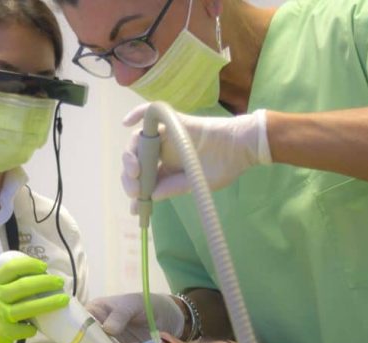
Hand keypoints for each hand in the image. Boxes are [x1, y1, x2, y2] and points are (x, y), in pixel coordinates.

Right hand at [0, 256, 68, 342]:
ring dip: (49, 302)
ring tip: (64, 300)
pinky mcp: (2, 332)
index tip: (44, 267)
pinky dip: (34, 328)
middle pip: (23, 286)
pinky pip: (26, 328)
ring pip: (28, 306)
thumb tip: (38, 281)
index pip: (10, 268)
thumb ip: (7, 290)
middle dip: (45, 282)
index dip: (29, 265)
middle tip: (60, 283)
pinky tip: (35, 329)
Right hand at [85, 293, 183, 342]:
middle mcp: (97, 329)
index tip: (84, 341)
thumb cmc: (144, 304)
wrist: (166, 316)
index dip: (78, 331)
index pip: (79, 322)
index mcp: (95, 311)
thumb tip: (107, 329)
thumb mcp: (132, 304)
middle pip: (88, 342)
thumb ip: (120, 314)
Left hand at [121, 103, 270, 211]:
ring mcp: (165, 135)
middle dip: (130, 175)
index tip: (136, 205)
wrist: (240, 149)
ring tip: (135, 170)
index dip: (135, 189)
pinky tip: (126, 122)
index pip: (142, 177)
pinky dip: (136, 114)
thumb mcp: (193, 185)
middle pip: (136, 158)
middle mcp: (161, 151)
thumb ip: (171, 189)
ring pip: (138, 140)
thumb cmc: (222, 168)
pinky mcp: (172, 121)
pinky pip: (150, 112)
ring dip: (131, 155)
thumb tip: (148, 197)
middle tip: (135, 188)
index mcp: (165, 168)